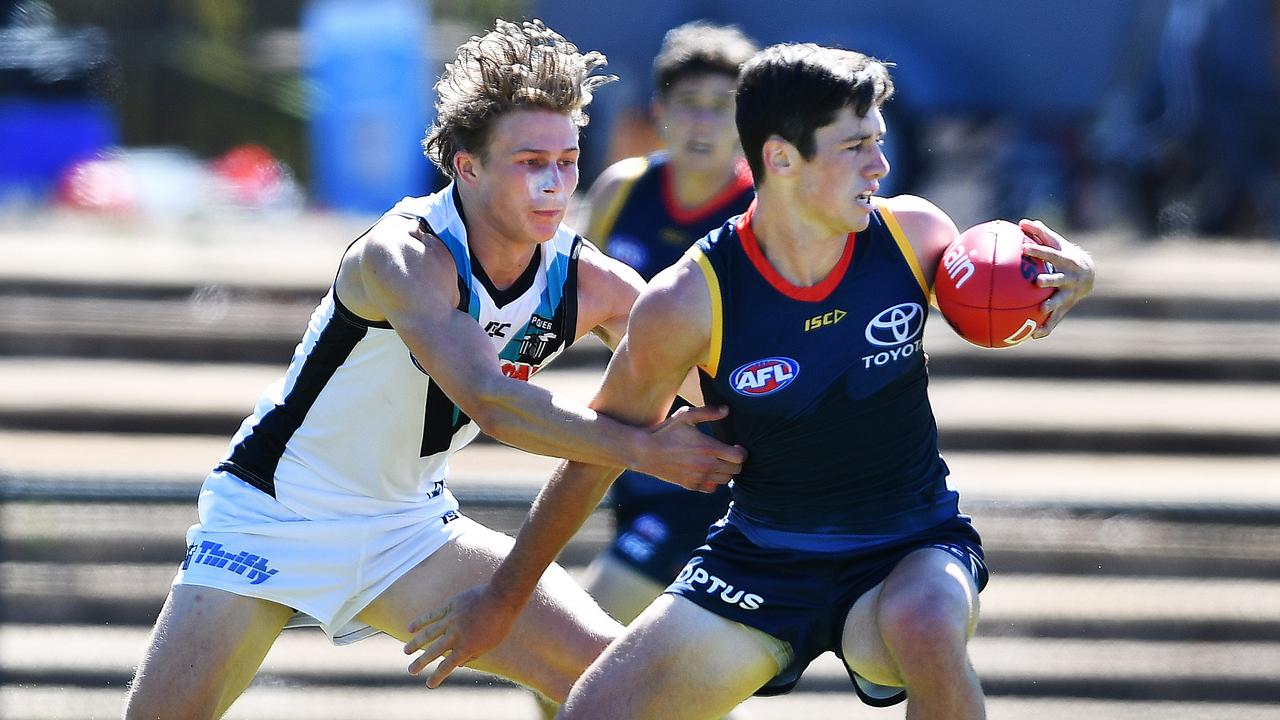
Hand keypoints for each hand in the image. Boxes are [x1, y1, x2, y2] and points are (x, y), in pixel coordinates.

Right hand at [403, 585, 519, 687]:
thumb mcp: (490, 644)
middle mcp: (456, 635)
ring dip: (415, 643)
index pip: (448, 666)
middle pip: (433, 652)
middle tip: (411, 671)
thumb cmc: (500, 623)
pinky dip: (420, 621)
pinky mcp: (450, 606)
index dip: (437, 676)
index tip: (429, 684)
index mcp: (466, 647)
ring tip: (406, 652)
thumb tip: (459, 664)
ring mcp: (451, 620)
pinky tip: (410, 628)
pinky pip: (432, 615)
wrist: (502, 598)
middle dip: (421, 663)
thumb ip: (474, 655)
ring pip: (428, 634)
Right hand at [635, 405, 745, 491]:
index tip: (735, 446)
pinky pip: (712, 488)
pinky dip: (714, 481)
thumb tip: (727, 410)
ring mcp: (699, 477)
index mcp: (709, 448)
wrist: (645, 451)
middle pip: (736, 470)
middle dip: (736, 462)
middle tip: (728, 453)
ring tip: (718, 461)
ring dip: (726, 471)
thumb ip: (708, 412)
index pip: (740, 458)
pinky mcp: (691, 485)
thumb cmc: (666, 431)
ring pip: (726, 480)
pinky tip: (707, 470)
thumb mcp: (686, 416)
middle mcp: (706, 465)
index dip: (741, 452)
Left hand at [1019, 219, 1095, 338]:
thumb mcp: (1056, 243)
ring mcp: (1069, 293)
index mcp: (1065, 260)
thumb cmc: (1064, 255)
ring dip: (1051, 306)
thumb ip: (1040, 233)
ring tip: (1041, 310)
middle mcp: (1069, 277)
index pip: (1050, 254)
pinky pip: (1056, 320)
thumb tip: (1022, 222)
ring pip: (1060, 301)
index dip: (1038, 251)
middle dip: (1050, 280)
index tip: (1024, 249)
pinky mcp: (1066, 307)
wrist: (1089, 274)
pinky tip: (1033, 336)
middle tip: (1037, 282)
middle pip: (1059, 279)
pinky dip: (1046, 328)